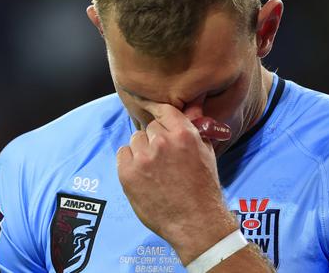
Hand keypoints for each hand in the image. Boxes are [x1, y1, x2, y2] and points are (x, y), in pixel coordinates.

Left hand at [117, 102, 237, 263]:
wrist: (195, 222)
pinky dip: (130, 162)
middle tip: (164, 158)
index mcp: (183, 133)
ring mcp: (143, 158)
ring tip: (154, 170)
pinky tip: (142, 175)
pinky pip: (123, 154)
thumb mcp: (206, 152)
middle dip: (155, 139)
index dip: (159, 113)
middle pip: (150, 127)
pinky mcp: (128, 173)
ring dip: (142, 150)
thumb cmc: (203, 188)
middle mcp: (162, 142)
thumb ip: (195, 128)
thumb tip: (192, 107)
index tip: (154, 112)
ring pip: (136, 139)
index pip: (164, 110)